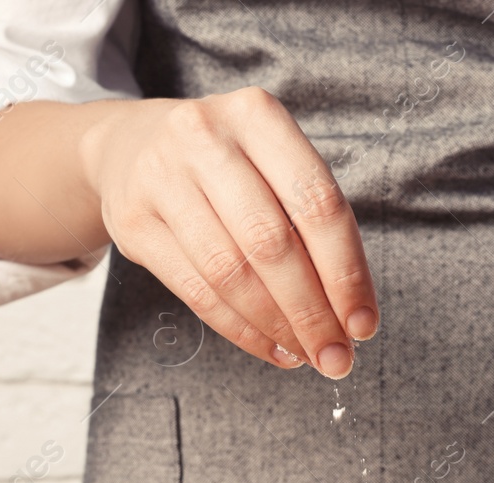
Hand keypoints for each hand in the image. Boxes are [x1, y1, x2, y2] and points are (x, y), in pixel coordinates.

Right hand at [81, 89, 375, 376]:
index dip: (346, 273)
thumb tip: (349, 313)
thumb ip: (311, 222)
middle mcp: (205, 138)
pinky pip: (196, 292)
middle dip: (311, 312)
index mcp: (257, 115)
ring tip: (305, 355)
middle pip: (272, 243)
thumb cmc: (226, 163)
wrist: (130, 145)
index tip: (363, 323)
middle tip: (336, 356)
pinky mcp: (134, 223)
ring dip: (276, 326)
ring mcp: (161, 178)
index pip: (317, 204)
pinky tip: (270, 347)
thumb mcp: (270, 162)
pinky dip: (240, 330)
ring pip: (230, 273)